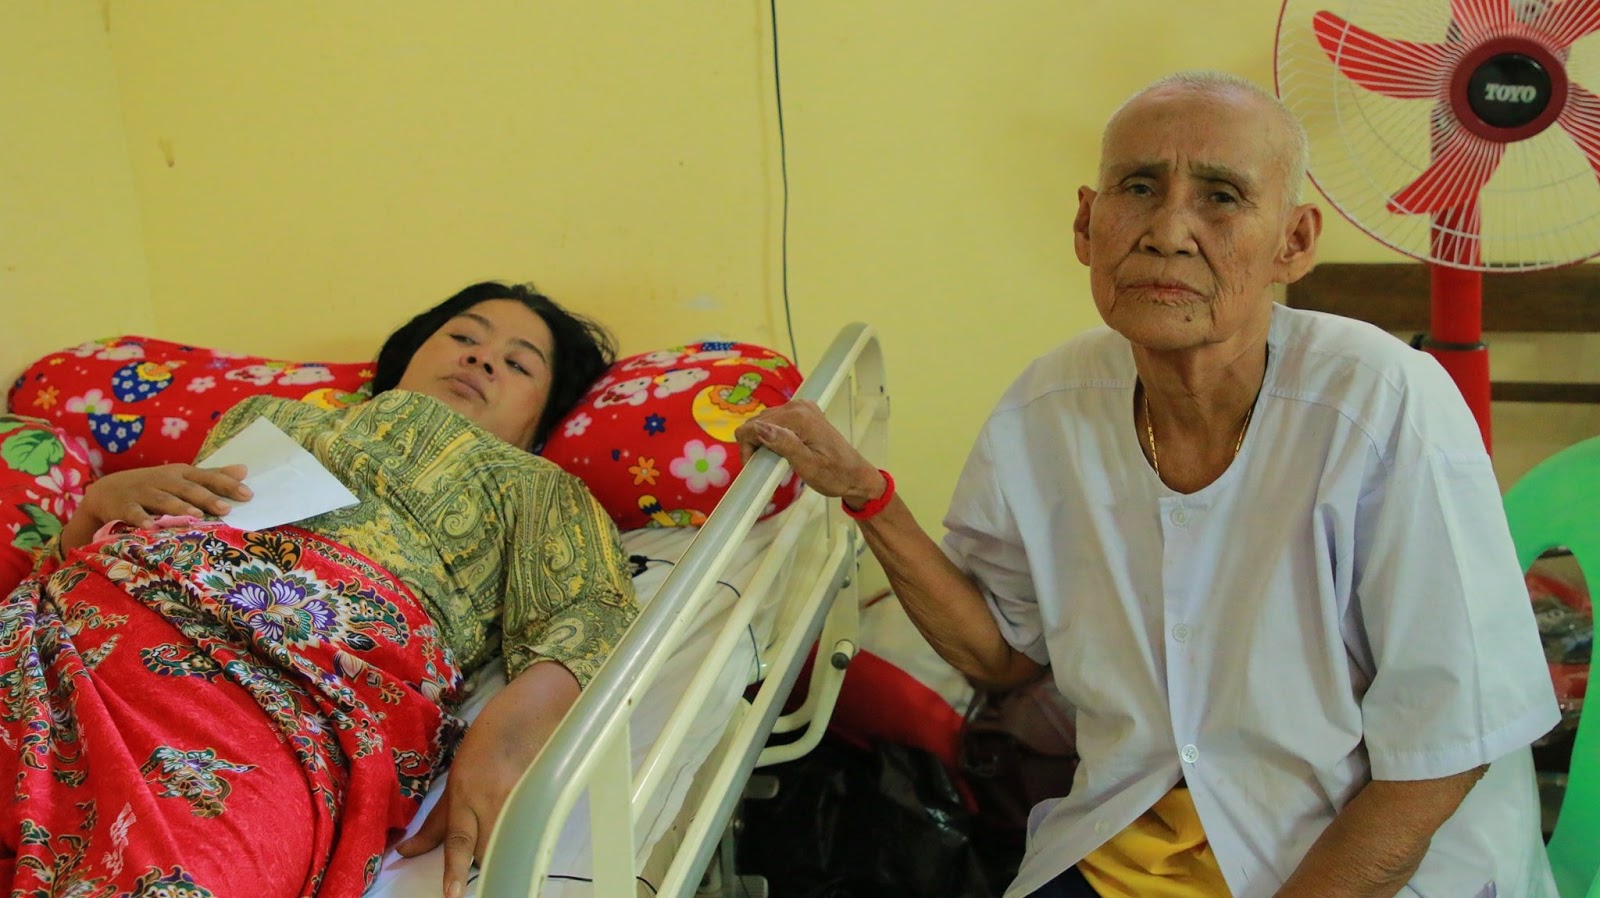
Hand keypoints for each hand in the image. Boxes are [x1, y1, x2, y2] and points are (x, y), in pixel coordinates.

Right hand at [61, 463, 251, 549]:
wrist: (107, 491)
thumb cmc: (154, 486)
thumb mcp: (182, 478)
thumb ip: (212, 476)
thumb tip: (245, 470)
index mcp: (180, 474)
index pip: (207, 478)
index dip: (226, 485)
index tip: (248, 495)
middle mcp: (163, 480)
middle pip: (187, 488)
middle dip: (206, 498)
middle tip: (226, 509)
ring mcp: (142, 492)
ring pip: (162, 499)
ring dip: (178, 507)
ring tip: (195, 516)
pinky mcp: (123, 505)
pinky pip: (133, 512)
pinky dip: (141, 519)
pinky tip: (151, 527)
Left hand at [395, 662, 578, 897]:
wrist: (527, 714)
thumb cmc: (483, 745)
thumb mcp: (454, 780)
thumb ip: (434, 822)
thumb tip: (405, 853)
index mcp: (465, 795)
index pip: (459, 841)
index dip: (455, 870)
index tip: (452, 895)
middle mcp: (492, 801)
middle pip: (488, 851)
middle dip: (483, 862)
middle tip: (477, 861)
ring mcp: (520, 800)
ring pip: (509, 844)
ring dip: (502, 848)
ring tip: (501, 837)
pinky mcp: (542, 799)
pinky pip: (530, 830)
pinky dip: (524, 836)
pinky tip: (524, 829)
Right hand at [734, 400, 885, 507]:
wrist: (856, 475)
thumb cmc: (835, 476)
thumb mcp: (808, 466)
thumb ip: (784, 445)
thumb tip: (759, 428)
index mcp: (798, 417)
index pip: (753, 425)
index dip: (747, 448)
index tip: (755, 467)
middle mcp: (798, 406)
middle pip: (757, 422)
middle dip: (755, 445)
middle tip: (767, 468)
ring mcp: (802, 408)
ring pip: (765, 422)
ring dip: (763, 442)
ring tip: (776, 462)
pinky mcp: (804, 414)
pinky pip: (776, 422)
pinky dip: (773, 438)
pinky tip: (782, 452)